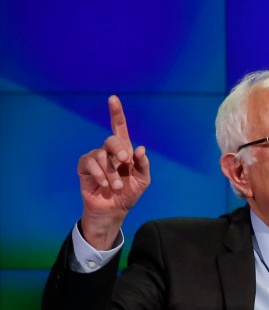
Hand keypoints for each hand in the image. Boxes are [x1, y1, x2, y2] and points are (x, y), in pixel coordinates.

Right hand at [76, 95, 150, 249]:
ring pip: (102, 155)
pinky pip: (90, 163)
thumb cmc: (129, 194)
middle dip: (119, 149)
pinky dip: (100, 174)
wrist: (114, 210)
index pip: (119, 129)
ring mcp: (96, 158)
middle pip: (111, 140)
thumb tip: (140, 148)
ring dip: (111, 173)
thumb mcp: (142, 181)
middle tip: (125, 161)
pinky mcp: (84, 167)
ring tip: (117, 186)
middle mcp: (109, 152)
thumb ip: (143, 165)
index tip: (113, 98)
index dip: (116, 114)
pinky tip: (104, 184)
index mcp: (124, 152)